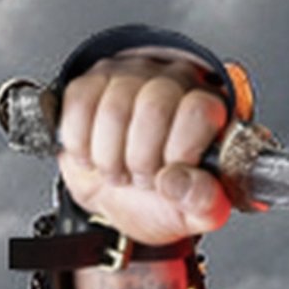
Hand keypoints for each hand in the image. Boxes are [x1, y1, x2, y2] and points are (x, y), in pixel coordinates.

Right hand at [56, 53, 234, 246]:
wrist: (119, 200)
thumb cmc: (161, 200)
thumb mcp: (194, 212)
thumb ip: (203, 201)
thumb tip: (179, 180)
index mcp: (209, 110)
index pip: (198, 110)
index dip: (179, 152)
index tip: (170, 176)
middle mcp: (173, 81)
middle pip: (153, 108)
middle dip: (142, 159)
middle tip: (142, 178)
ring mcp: (130, 75)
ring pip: (113, 109)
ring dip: (110, 158)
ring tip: (120, 171)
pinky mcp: (90, 81)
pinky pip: (79, 105)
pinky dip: (81, 145)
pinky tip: (93, 157)